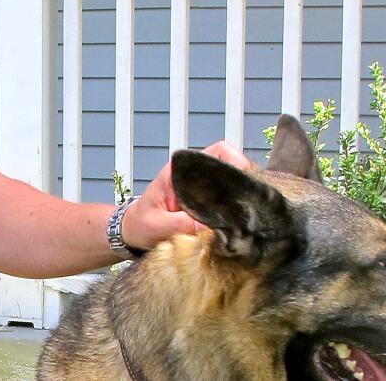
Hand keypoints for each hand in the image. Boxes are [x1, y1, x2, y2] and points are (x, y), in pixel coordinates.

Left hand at [120, 140, 252, 249]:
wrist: (132, 233)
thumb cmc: (141, 225)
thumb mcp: (158, 226)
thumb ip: (182, 224)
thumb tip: (214, 227)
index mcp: (181, 172)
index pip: (217, 151)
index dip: (235, 161)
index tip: (245, 181)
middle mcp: (195, 176)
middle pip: (232, 165)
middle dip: (245, 181)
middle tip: (253, 203)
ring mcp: (202, 189)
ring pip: (233, 183)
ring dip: (242, 196)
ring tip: (249, 213)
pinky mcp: (207, 205)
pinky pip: (228, 201)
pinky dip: (237, 209)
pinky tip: (241, 223)